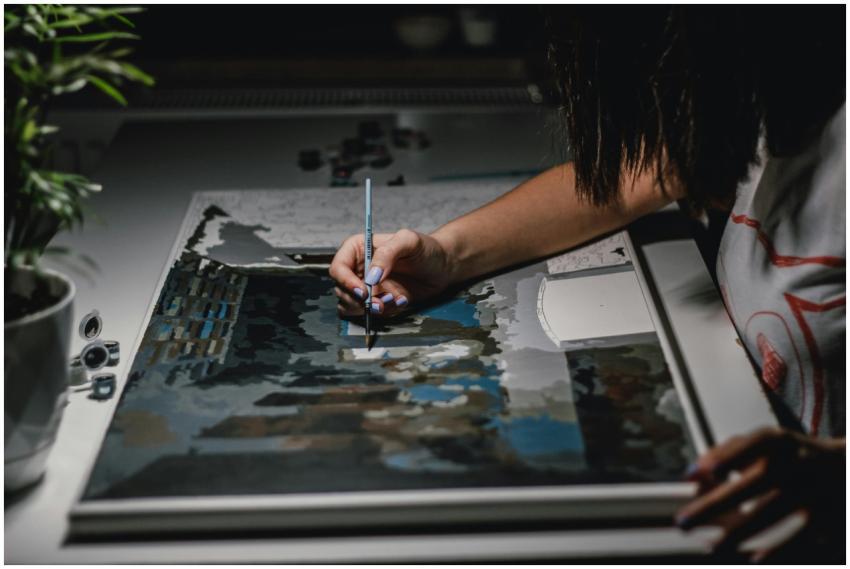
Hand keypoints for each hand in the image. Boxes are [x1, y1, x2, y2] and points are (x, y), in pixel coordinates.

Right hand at [329, 228, 455, 317]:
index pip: (338, 268)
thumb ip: (387, 253)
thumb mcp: (408, 241)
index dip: (345, 282)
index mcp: (358, 250)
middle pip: (341, 291)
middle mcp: (358, 269)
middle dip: (359, 301)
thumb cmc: (425, 248)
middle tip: (380, 302)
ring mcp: (367, 287)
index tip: (362, 291)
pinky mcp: (378, 301)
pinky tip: (402, 301)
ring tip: (392, 301)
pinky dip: (385, 312)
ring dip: (369, 309)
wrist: (442, 266)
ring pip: (351, 306)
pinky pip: (371, 314)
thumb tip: (371, 277)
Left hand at [676, 427, 844, 561]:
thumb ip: (727, 453)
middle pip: (753, 485)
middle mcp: (800, 463)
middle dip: (715, 505)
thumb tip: (692, 474)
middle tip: (684, 522)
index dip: (729, 455)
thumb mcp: (769, 445)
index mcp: (782, 442)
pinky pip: (802, 539)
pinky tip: (755, 559)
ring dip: (738, 533)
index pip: (754, 443)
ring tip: (711, 547)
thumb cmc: (796, 456)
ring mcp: (817, 491)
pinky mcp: (831, 518)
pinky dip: (779, 551)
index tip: (705, 471)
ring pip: (771, 514)